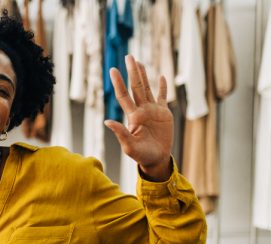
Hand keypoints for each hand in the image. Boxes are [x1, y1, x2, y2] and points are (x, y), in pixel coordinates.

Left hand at [105, 55, 173, 180]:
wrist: (156, 159)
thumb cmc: (141, 155)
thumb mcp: (129, 146)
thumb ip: (120, 133)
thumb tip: (106, 122)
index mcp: (133, 117)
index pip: (124, 95)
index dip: (118, 83)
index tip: (113, 70)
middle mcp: (141, 110)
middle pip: (136, 87)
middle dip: (132, 72)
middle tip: (129, 56)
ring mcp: (153, 111)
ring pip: (147, 88)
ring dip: (144, 75)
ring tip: (139, 62)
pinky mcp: (164, 114)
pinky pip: (163, 97)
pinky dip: (163, 87)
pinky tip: (162, 76)